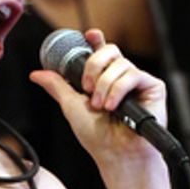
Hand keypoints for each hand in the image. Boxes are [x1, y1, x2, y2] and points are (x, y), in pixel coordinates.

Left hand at [29, 29, 166, 163]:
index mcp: (103, 79)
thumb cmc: (97, 136)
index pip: (100, 52)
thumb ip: (57, 86)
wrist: (116, 154)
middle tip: (87, 88)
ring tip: (101, 107)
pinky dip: (119, 89)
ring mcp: (137, 81)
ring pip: (120, 63)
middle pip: (109, 50)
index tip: (89, 34)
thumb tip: (37, 74)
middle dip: (94, 66)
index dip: (96, 40)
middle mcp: (120, 77)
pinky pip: (133, 74)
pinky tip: (114, 106)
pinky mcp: (152, 87)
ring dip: (104, 86)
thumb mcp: (71, 106)